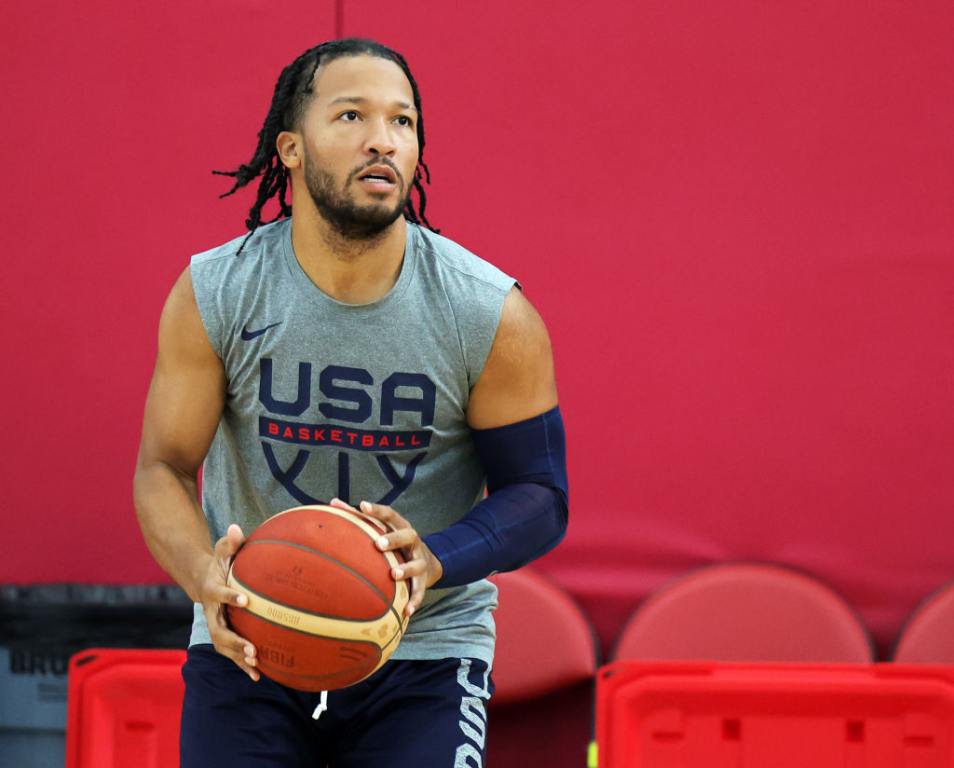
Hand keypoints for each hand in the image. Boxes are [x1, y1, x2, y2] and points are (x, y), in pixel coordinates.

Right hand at [198, 523, 258, 680]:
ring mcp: (216, 625)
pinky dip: (242, 665)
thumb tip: (236, 527)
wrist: (203, 579)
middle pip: (218, 630)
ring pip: (223, 646)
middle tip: (252, 648)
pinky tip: (259, 676)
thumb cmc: (219, 562)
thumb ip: (230, 542)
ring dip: (238, 657)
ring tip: (256, 665)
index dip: (230, 597)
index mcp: (212, 589)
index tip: (246, 600)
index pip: (220, 593)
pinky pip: (231, 653)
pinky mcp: (223, 635)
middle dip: (234, 641)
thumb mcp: (223, 549)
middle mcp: (211, 612)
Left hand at [329, 498, 442, 616]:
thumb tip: (333, 503)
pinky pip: (420, 591)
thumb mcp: (383, 528)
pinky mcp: (423, 580)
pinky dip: (414, 601)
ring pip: (416, 564)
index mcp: (400, 526)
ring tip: (394, 574)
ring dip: (406, 569)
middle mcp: (412, 542)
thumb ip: (359, 518)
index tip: (363, 505)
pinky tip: (406, 612)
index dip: (377, 510)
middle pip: (407, 535)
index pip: (390, 514)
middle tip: (378, 544)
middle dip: (393, 539)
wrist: (429, 562)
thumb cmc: (395, 543)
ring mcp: (419, 560)